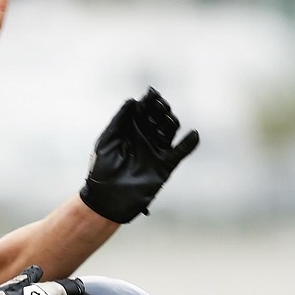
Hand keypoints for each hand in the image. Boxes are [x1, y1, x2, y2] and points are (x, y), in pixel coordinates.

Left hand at [80, 87, 199, 222]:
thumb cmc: (101, 171)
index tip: (151, 94)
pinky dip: (189, 144)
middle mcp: (145, 138)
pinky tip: (194, 135)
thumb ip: (119, 120)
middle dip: (161, 108)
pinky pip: (180, 153)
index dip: (149, 101)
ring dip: (171, 121)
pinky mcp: (164, 166)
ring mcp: (155, 151)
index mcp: (130, 131)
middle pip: (159, 117)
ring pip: (169, 130)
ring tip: (167, 119)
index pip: (144, 110)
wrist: (106, 200)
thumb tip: (132, 100)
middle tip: (159, 106)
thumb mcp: (106, 142)